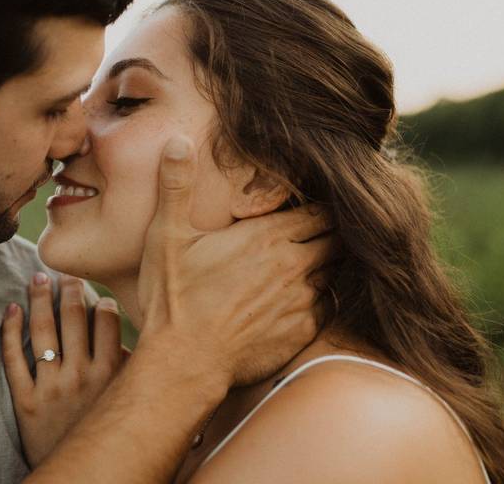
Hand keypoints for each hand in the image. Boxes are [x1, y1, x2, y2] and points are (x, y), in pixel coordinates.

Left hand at [2, 273, 122, 467]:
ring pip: (43, 331)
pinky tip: (11, 310)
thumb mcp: (130, 405)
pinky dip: (10, 330)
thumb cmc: (107, 438)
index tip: (97, 294)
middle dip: (70, 289)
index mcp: (111, 376)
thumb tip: (164, 349)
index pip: (107, 321)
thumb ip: (138, 373)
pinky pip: (13, 359)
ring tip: (37, 279)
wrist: (80, 479)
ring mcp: (50, 388)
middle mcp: (81, 377)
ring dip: (40, 299)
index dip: (101, 301)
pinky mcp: (24, 401)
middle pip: (74, 317)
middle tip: (66, 275)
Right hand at [137, 135, 332, 388]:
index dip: (316, 205)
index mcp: (267, 237)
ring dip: (325, 265)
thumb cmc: (174, 298)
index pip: (319, 210)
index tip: (306, 203)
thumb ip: (175, 187)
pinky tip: (298, 298)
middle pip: (337, 239)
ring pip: (336, 273)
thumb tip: (176, 142)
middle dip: (329, 232)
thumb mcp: (166, 237)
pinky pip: (329, 308)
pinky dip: (321, 299)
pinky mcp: (302, 333)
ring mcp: (302, 302)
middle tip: (312, 230)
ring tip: (307, 262)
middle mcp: (294, 267)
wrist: (184, 363)